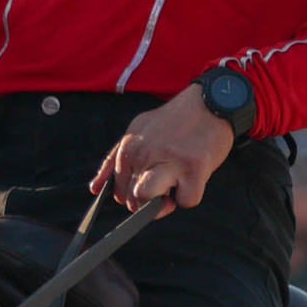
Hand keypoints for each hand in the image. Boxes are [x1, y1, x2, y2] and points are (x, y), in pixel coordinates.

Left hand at [95, 86, 234, 212]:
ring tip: (176, 186)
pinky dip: (191, 195)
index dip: (136, 195)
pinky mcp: (193, 168)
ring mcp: (168, 161)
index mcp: (128, 148)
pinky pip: (186, 201)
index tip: (151, 185)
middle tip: (166, 186)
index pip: (118, 191)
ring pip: (148, 202)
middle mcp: (144, 154)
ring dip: (163, 204)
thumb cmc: (175, 122)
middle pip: (132, 201)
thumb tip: (95, 190)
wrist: (211, 102)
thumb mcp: (137, 132)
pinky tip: (194, 178)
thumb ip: (113, 160)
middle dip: (149, 203)